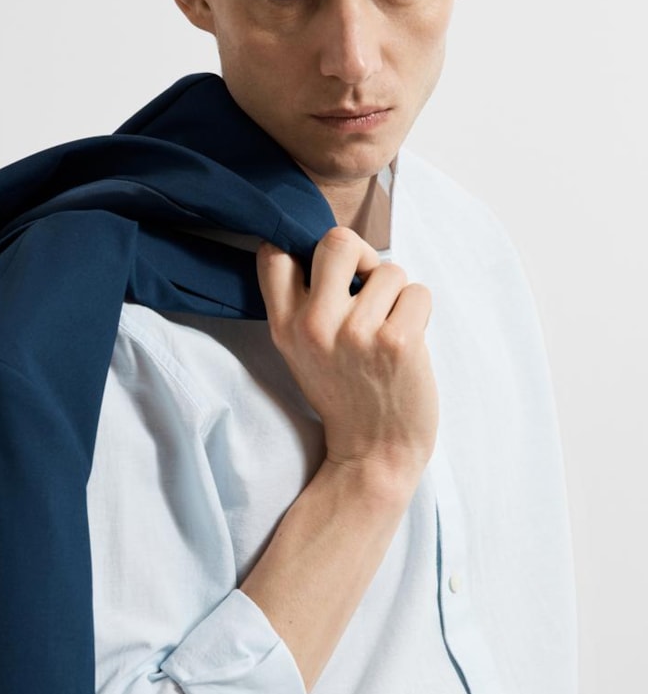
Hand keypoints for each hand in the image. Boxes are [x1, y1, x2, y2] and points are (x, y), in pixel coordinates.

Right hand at [256, 227, 437, 490]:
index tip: (322, 269)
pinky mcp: (397, 342)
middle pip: (338, 241)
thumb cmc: (345, 393)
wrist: (374, 452)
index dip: (302, 245)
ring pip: (390, 269)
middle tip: (368, 287)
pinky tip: (406, 343)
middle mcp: (314, 325)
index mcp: (284, 325)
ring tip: (387, 331)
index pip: (274, 252)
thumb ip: (304, 304)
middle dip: (362, 256)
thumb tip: (337, 248)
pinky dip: (419, 313)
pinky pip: (418, 292)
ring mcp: (355, 333)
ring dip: (397, 295)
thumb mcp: (301, 351)